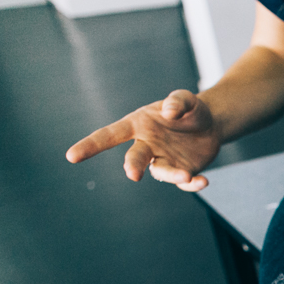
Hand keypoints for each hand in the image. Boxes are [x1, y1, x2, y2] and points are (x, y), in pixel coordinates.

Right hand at [65, 90, 220, 191]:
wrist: (212, 124)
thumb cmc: (190, 110)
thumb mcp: (186, 99)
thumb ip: (177, 101)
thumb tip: (168, 111)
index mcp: (138, 125)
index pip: (109, 135)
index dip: (89, 145)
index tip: (71, 156)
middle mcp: (147, 145)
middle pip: (134, 158)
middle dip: (132, 166)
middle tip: (133, 174)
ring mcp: (164, 161)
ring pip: (160, 172)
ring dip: (171, 175)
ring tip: (186, 175)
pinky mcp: (182, 172)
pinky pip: (183, 183)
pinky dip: (192, 184)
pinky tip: (203, 181)